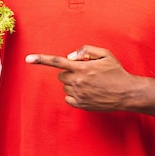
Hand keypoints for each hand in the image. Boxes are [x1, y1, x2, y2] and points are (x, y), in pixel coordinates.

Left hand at [25, 45, 139, 110]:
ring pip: (65, 86)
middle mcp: (78, 81)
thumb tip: (70, 57)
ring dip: (73, 83)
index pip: (57, 62)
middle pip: (61, 75)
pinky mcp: (80, 104)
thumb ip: (86, 51)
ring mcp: (78, 94)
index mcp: (82, 68)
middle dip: (70, 72)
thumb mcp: (105, 54)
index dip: (41, 59)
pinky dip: (74, 94)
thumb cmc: (116, 71)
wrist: (127, 93)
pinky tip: (88, 92)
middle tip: (85, 73)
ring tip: (90, 83)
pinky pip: (68, 98)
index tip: (27, 59)